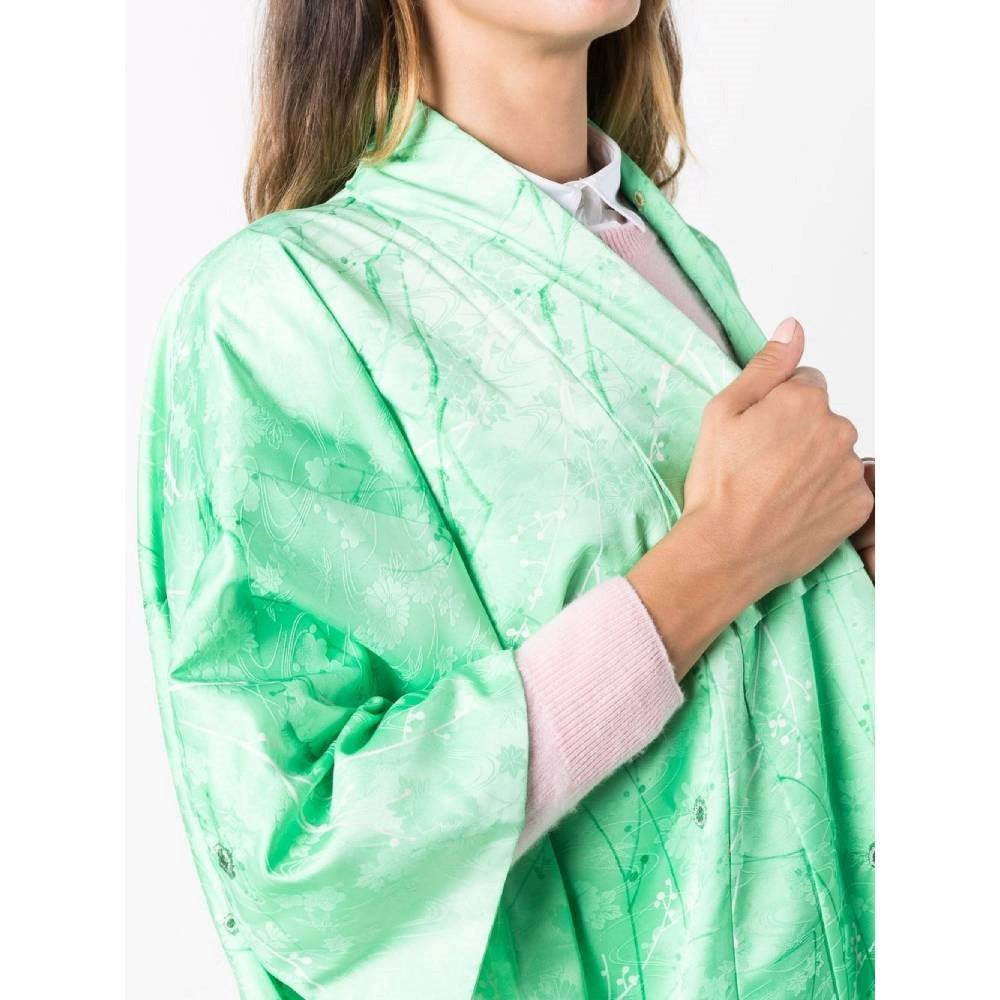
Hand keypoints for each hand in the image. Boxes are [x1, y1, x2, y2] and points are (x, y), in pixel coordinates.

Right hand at [627, 317, 873, 676]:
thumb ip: (765, 366)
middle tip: (762, 467)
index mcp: (805, 399)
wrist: (726, 550)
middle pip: (823, 420)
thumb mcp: (722, 413)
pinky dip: (827, 498)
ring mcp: (851, 470)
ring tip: (776, 493)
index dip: (777, 409)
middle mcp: (838, 429)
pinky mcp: (859, 506)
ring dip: (814, 467)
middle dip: (799, 436)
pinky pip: (847, 490)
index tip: (756, 436)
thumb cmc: (718, 484)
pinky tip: (795, 511)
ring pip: (835, 455)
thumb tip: (793, 328)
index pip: (805, 384)